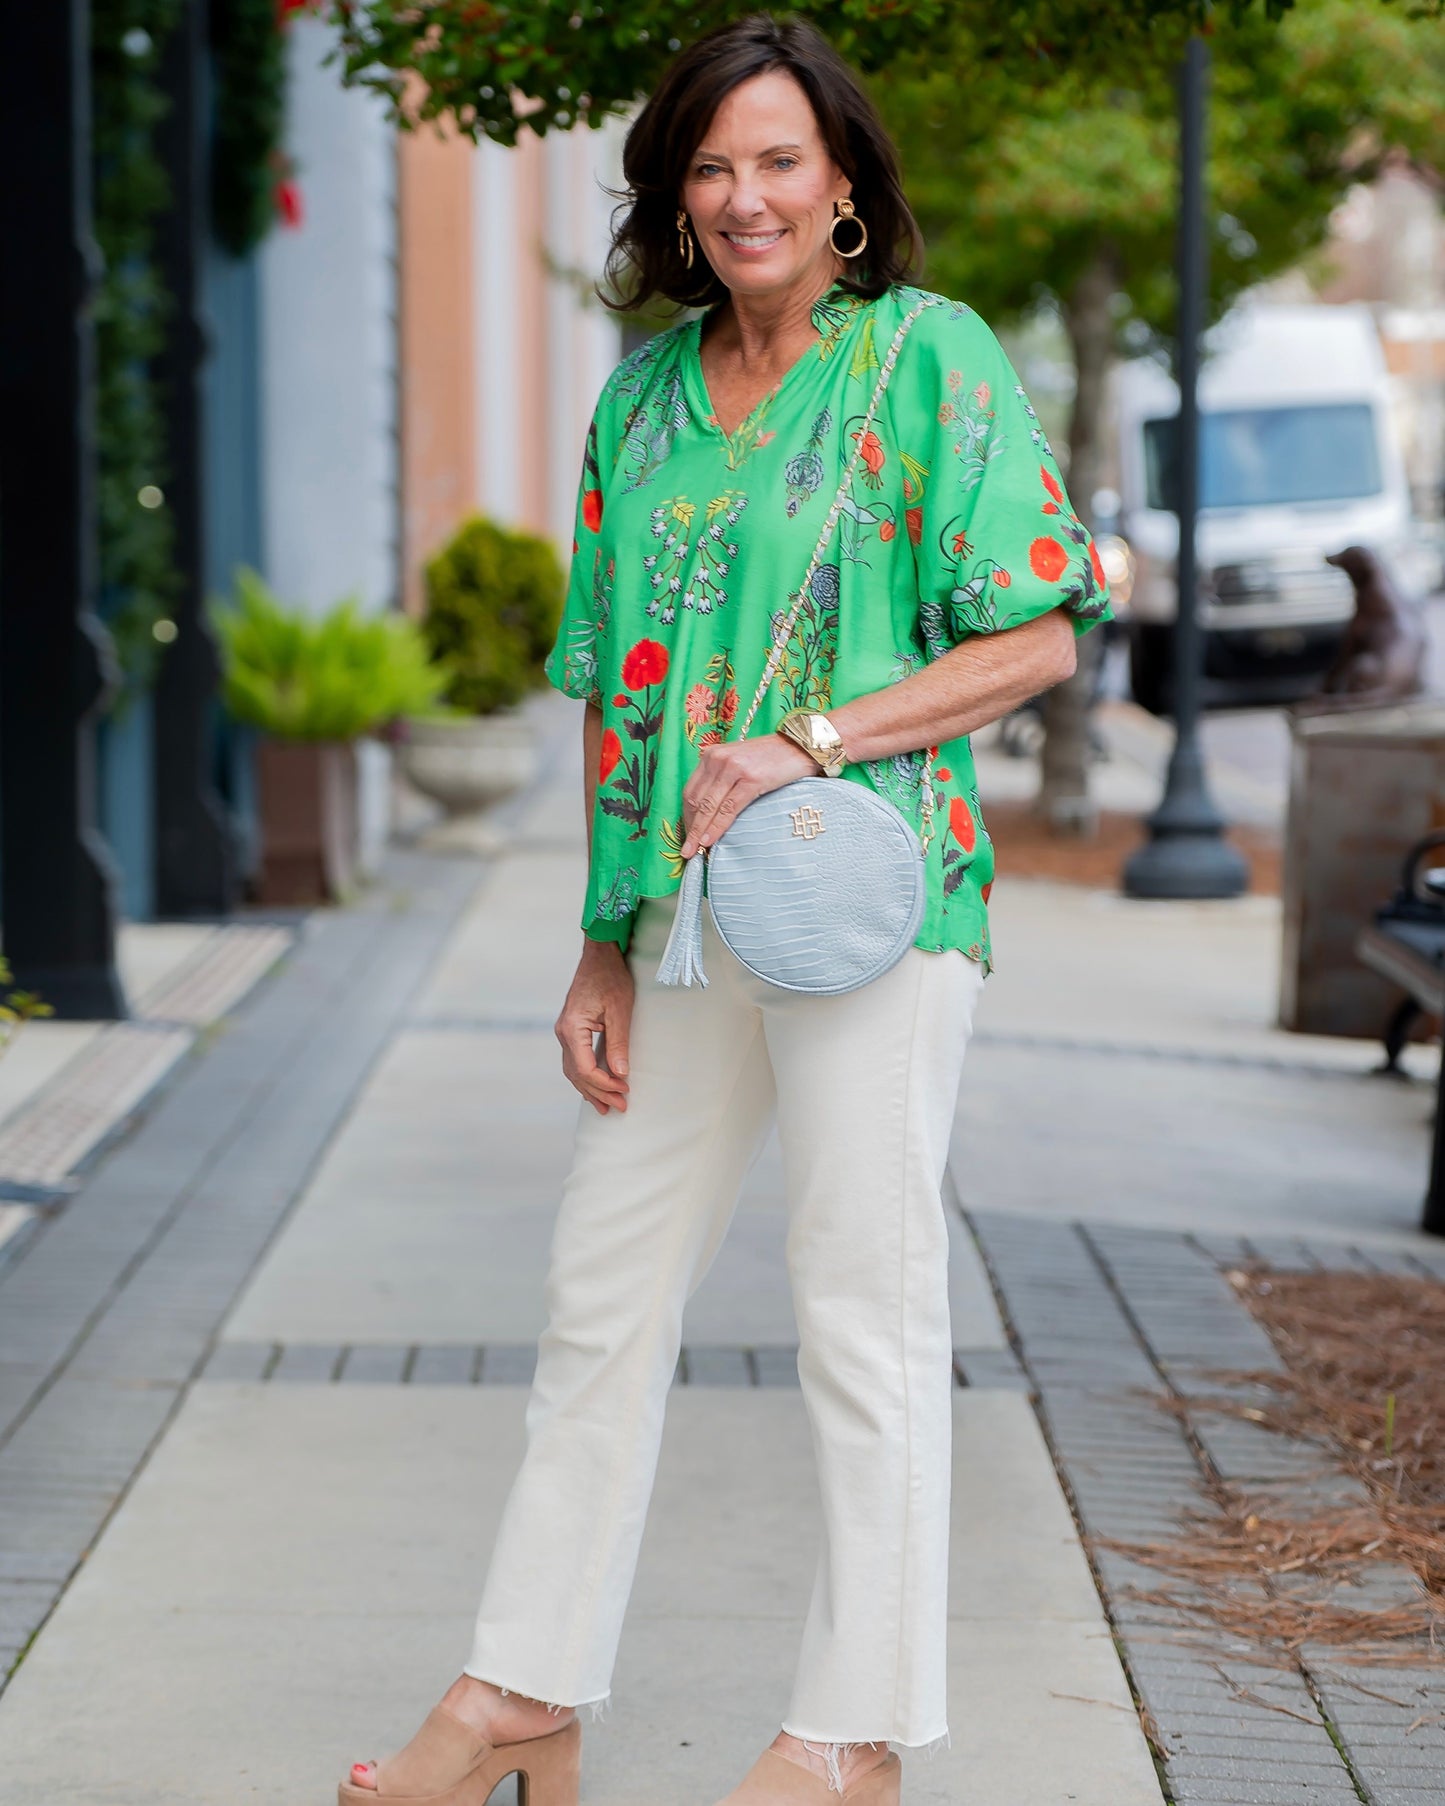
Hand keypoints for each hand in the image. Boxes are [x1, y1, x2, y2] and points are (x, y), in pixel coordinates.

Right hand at [556, 940, 634, 1114]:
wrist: (598, 954)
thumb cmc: (611, 977)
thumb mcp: (620, 1010)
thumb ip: (618, 1043)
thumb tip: (621, 1074)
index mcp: (572, 1029)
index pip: (585, 1068)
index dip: (605, 1084)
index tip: (625, 1091)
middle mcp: (563, 1033)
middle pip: (577, 1074)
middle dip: (599, 1092)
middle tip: (621, 1107)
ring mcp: (564, 1032)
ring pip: (573, 1071)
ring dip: (590, 1089)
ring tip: (607, 1107)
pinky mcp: (571, 1030)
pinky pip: (574, 1061)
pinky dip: (585, 1077)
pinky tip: (595, 1088)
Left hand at [680, 734, 815, 858]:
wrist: (800, 746)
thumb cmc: (771, 758)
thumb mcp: (739, 763)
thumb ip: (721, 779)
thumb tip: (708, 811)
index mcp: (712, 755)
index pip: (690, 791)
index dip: (686, 816)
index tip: (687, 835)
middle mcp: (718, 759)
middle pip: (695, 801)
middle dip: (690, 828)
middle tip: (686, 851)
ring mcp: (734, 768)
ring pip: (708, 807)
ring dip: (698, 832)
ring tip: (693, 852)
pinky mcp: (751, 780)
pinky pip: (728, 809)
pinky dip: (716, 828)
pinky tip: (709, 841)